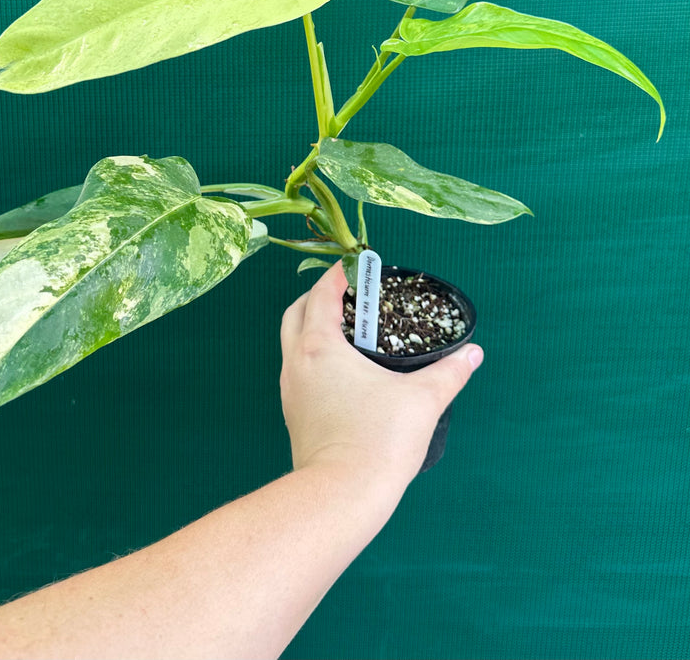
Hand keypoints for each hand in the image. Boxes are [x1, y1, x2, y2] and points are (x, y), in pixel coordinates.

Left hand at [280, 262, 483, 491]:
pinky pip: (299, 370)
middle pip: (296, 313)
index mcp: (319, 347)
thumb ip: (450, 372)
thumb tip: (473, 353)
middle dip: (318, 297)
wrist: (341, 497)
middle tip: (350, 294)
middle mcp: (296, 363)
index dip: (338, 275)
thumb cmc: (379, 440)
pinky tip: (343, 370)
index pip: (321, 295)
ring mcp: (290, 391)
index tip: (357, 265)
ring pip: (293, 343)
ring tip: (349, 329)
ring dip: (313, 326)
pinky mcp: (293, 415)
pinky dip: (314, 356)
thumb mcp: (423, 400)